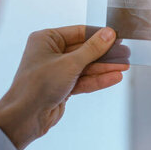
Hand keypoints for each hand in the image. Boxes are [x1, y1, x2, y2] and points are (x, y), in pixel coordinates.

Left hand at [0, 26, 128, 149]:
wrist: (25, 116)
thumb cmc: (38, 85)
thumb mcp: (70, 63)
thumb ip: (92, 49)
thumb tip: (109, 34)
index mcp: (46, 39)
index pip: (79, 32)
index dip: (99, 35)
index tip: (117, 36)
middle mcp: (50, 53)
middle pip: (84, 50)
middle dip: (104, 54)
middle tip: (125, 53)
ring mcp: (56, 71)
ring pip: (86, 66)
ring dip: (104, 68)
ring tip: (124, 66)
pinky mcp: (62, 86)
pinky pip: (83, 80)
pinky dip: (98, 80)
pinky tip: (114, 77)